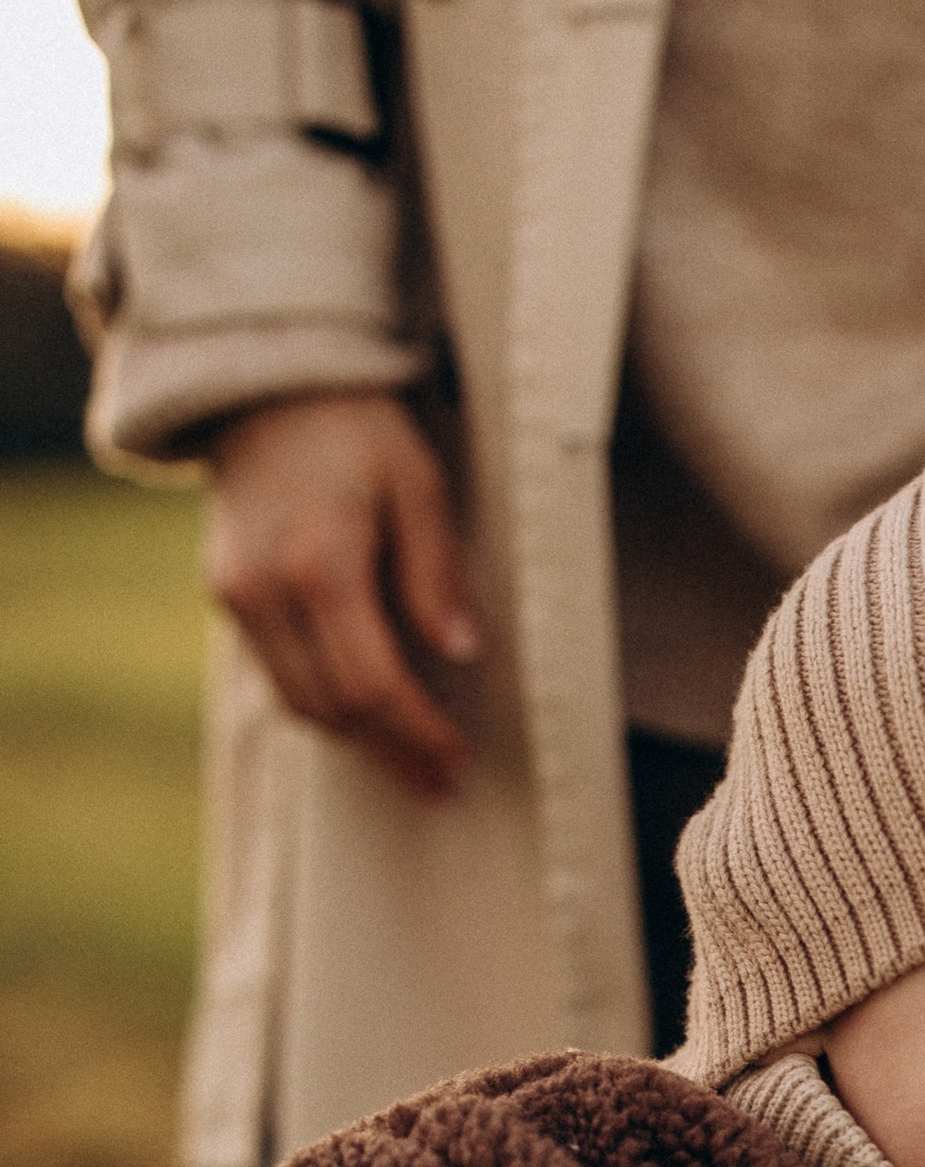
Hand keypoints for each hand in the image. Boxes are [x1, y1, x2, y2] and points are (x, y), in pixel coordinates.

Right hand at [204, 393, 479, 796]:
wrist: (264, 387)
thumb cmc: (357, 430)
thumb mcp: (418, 485)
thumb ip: (436, 572)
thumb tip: (459, 652)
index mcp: (321, 563)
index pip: (373, 682)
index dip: (418, 731)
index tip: (458, 757)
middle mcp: (265, 590)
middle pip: (332, 706)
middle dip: (391, 750)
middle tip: (442, 779)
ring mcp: (234, 595)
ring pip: (296, 701)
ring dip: (355, 739)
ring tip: (411, 760)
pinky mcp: (222, 594)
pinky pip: (275, 672)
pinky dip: (322, 702)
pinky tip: (366, 715)